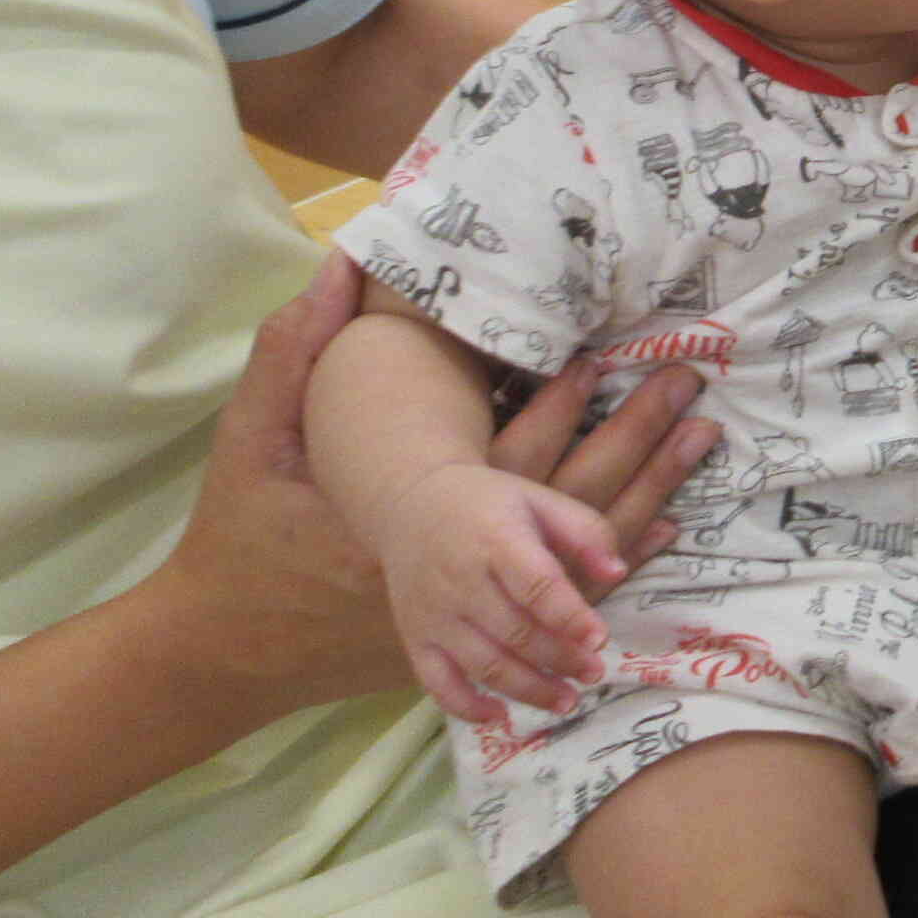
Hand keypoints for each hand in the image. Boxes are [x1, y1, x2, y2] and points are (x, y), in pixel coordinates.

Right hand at [128, 256, 716, 727]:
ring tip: (699, 453)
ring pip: (577, 562)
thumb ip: (292, 356)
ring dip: (641, 505)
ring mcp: (468, 608)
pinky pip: (559, 601)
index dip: (554, 407)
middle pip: (564, 506)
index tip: (601, 358)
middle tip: (692, 398)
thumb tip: (333, 271)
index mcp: (407, 515)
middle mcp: (455, 569)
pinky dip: (606, 566)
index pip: (501, 460)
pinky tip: (654, 538)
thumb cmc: (238, 533)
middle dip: (635, 450)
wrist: (217, 646)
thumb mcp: (251, 439)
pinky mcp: (469, 631)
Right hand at [371, 462, 624, 724]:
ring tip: (567, 701)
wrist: (410, 504)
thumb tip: (618, 572)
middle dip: (560, 660)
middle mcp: (460, 580)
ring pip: (483, 664)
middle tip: (594, 674)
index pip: (535, 585)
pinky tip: (500, 717)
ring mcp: (434, 614)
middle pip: (515, 632)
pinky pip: (438, 683)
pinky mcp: (415, 637)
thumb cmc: (489, 504)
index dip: (570, 616)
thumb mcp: (540, 501)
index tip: (600, 639)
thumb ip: (585, 532)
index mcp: (496, 539)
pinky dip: (466, 707)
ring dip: (528, 689)